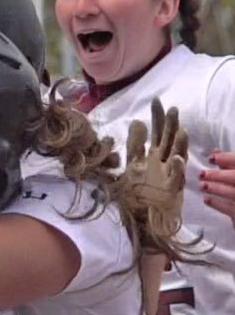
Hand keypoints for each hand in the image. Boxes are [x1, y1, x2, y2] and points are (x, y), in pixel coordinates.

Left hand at [123, 99, 188, 233]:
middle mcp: (164, 161)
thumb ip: (135, 144)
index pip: (157, 131)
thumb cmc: (140, 189)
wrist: (142, 215)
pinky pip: (176, 178)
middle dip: (171, 126)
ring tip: (181, 129)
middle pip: (169, 140)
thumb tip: (137, 121)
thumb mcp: (132, 164)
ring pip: (177, 156)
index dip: (156, 117)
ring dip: (179, 144)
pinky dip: (177, 168)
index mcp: (154, 154)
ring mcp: (170, 175)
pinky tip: (176, 158)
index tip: (157, 100)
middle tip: (172, 109)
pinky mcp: (172, 189)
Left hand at [203, 150, 234, 219]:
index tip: (212, 158)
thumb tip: (215, 152)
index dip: (227, 158)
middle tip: (202, 174)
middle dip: (220, 176)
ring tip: (202, 186)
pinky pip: (231, 209)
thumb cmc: (234, 185)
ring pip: (234, 193)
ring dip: (217, 189)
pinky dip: (218, 204)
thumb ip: (230, 163)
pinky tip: (206, 199)